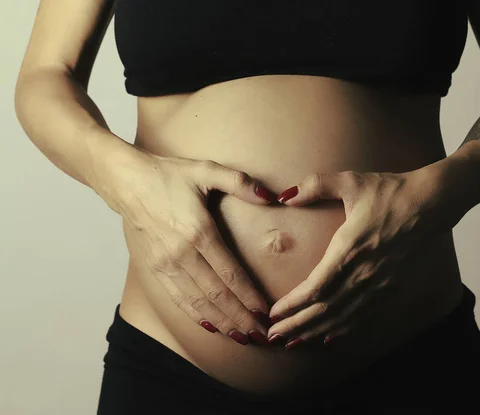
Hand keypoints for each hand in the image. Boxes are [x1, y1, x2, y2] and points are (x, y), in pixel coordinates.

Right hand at [103, 149, 276, 345]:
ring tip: (241, 336)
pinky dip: (196, 315)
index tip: (266, 312)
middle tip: (261, 335)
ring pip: (197, 302)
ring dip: (221, 322)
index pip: (230, 274)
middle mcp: (182, 254)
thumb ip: (240, 182)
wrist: (124, 182)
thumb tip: (271, 196)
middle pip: (216, 295)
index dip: (249, 296)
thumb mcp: (206, 169)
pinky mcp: (155, 268)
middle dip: (240, 318)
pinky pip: (178, 298)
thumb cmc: (166, 175)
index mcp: (198, 231)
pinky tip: (211, 326)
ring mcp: (166, 264)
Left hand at [267, 163, 462, 348]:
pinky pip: (364, 317)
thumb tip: (284, 194)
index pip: (315, 288)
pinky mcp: (392, 289)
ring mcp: (380, 284)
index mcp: (350, 249)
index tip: (273, 313)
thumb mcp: (351, 181)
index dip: (292, 305)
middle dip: (296, 325)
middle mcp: (364, 273)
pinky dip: (343, 331)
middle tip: (273, 336)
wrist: (431, 203)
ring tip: (293, 342)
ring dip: (315, 332)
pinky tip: (328, 339)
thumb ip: (315, 185)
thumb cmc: (390, 191)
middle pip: (325, 310)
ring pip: (343, 318)